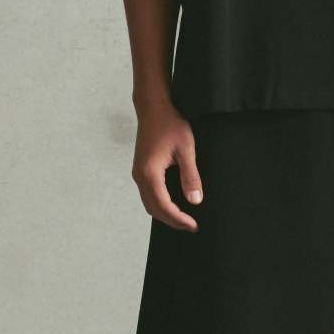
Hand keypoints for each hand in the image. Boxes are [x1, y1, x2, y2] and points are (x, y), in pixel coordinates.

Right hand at [132, 100, 203, 230]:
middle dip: (172, 220)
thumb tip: (195, 201)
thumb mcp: (186, 149)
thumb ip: (190, 176)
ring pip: (149, 203)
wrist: (153, 108)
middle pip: (154, 209)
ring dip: (165, 213)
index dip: (179, 219)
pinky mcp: (140, 169)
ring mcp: (138, 173)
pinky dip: (159, 203)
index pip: (164, 206)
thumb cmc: (170, 124)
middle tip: (191, 226)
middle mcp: (140, 176)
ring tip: (184, 218)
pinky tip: (173, 203)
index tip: (194, 225)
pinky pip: (148, 194)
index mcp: (150, 173)